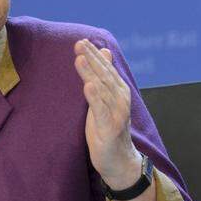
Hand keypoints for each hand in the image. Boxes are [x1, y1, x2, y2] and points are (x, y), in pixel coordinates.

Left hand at [74, 39, 142, 188]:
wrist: (119, 159)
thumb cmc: (109, 126)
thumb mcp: (106, 97)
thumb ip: (105, 75)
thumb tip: (104, 50)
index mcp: (119, 90)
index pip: (105, 68)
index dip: (94, 54)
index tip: (82, 41)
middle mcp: (120, 98)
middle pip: (104, 75)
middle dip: (91, 58)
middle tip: (79, 44)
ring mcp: (117, 113)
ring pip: (102, 89)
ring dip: (91, 73)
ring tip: (80, 59)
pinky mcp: (110, 128)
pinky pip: (101, 110)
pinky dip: (95, 97)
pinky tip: (88, 86)